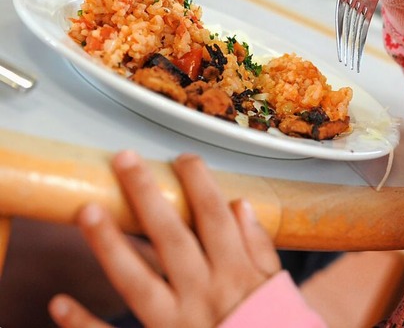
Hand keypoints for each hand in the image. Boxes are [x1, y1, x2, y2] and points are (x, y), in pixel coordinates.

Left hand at [48, 151, 280, 327]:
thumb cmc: (270, 327)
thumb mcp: (276, 288)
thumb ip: (261, 248)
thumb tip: (241, 205)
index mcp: (236, 275)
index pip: (214, 218)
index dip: (199, 184)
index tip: (183, 159)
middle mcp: (205, 294)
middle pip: (171, 237)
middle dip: (147, 195)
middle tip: (124, 160)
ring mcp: (177, 324)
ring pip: (137, 282)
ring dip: (111, 245)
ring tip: (88, 211)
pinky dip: (85, 324)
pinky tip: (60, 302)